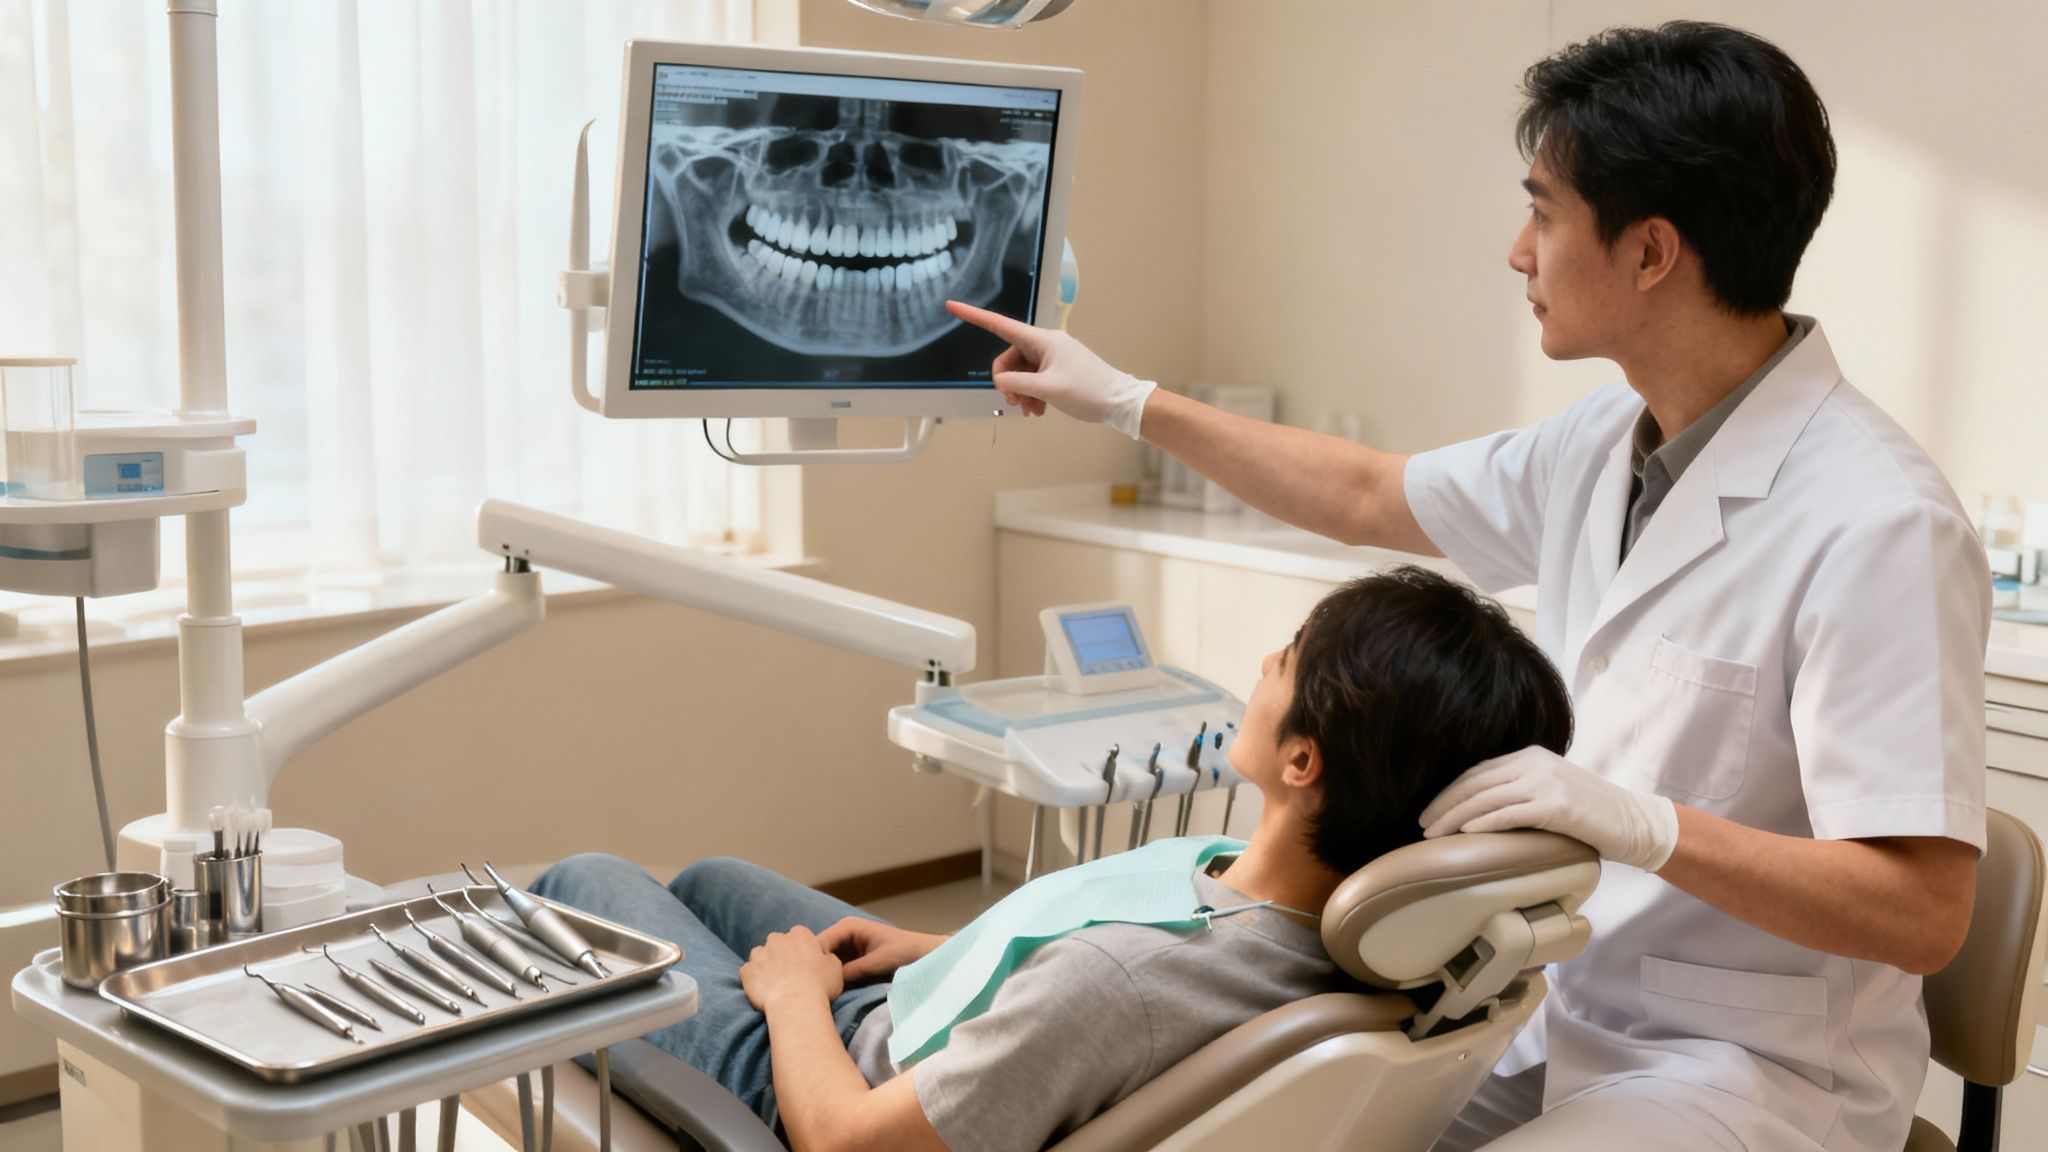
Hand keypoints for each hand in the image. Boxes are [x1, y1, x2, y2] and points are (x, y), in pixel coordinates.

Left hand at [740, 926, 843, 1013]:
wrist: (796, 1006)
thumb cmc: (820, 987)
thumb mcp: (835, 968)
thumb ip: (827, 957)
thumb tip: (822, 957)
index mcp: (800, 934)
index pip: (799, 936)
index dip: (802, 950)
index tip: (805, 964)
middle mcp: (777, 939)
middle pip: (777, 943)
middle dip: (781, 954)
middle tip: (790, 974)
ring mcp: (759, 954)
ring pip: (760, 956)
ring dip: (765, 965)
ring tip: (775, 984)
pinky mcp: (746, 971)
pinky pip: (748, 972)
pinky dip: (753, 980)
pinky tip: (763, 991)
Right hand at [817, 917, 948, 982]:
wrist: (923, 955)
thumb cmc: (903, 953)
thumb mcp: (876, 963)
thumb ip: (850, 971)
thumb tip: (826, 984)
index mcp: (848, 927)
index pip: (819, 942)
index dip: (812, 961)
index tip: (811, 981)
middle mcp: (843, 933)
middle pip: (818, 952)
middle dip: (816, 968)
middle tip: (813, 988)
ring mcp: (846, 946)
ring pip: (824, 962)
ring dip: (823, 974)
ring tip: (819, 991)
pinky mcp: (850, 959)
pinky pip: (834, 968)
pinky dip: (832, 977)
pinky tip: (830, 990)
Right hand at [946, 300, 1156, 437]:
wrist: (1119, 402)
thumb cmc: (1088, 391)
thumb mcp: (1048, 389)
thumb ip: (1018, 382)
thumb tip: (1000, 380)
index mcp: (1042, 340)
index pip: (1000, 325)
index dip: (974, 316)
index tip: (952, 305)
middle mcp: (1045, 344)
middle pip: (1009, 358)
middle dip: (1008, 382)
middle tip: (1016, 403)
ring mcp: (1052, 357)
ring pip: (1021, 372)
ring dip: (1021, 392)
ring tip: (1031, 411)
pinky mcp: (1059, 370)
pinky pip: (1034, 379)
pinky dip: (1032, 394)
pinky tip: (1039, 410)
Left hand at [1418, 746, 1680, 871]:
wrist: (1634, 823)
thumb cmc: (1592, 815)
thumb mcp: (1552, 792)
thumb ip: (1521, 792)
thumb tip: (1480, 812)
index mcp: (1531, 756)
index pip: (1478, 772)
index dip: (1449, 791)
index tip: (1430, 810)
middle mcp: (1535, 764)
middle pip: (1475, 783)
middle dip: (1444, 804)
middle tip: (1422, 825)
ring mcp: (1546, 782)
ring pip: (1486, 798)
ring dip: (1455, 817)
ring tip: (1434, 835)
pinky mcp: (1556, 805)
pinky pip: (1509, 813)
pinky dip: (1483, 823)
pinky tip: (1465, 835)